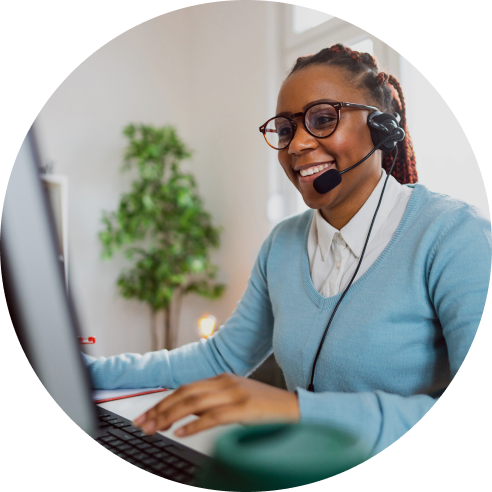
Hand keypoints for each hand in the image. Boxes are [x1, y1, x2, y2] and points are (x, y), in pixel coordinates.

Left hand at [133, 373, 299, 436]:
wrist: (295, 408)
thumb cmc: (265, 407)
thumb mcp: (235, 399)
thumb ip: (212, 403)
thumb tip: (185, 415)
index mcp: (222, 378)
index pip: (185, 388)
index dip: (163, 402)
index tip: (146, 415)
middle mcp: (226, 382)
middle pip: (185, 393)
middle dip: (160, 409)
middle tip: (142, 424)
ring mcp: (235, 393)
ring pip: (194, 402)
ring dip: (170, 416)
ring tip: (154, 429)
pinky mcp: (245, 408)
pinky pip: (214, 416)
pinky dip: (195, 425)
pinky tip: (181, 433)